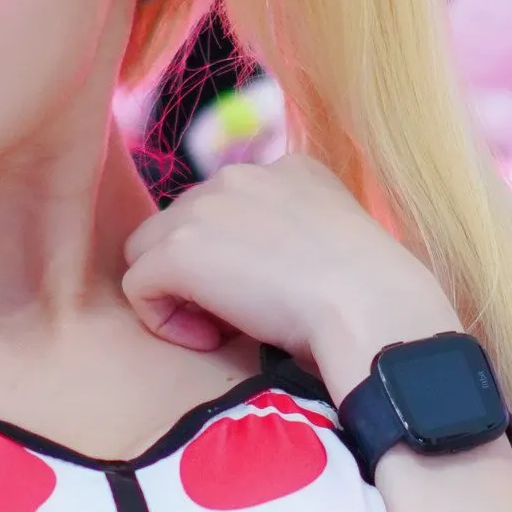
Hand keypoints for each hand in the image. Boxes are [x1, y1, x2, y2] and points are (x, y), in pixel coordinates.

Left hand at [120, 154, 456, 393]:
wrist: (371, 309)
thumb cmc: (372, 301)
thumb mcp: (340, 248)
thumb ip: (296, 240)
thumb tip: (263, 275)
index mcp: (289, 170)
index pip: (226, 208)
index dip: (233, 259)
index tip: (267, 296)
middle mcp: (242, 174)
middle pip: (181, 226)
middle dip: (199, 274)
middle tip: (242, 318)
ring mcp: (206, 207)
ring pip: (151, 252)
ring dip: (179, 295)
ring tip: (225, 330)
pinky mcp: (181, 249)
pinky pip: (139, 287)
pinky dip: (165, 322)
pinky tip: (212, 340)